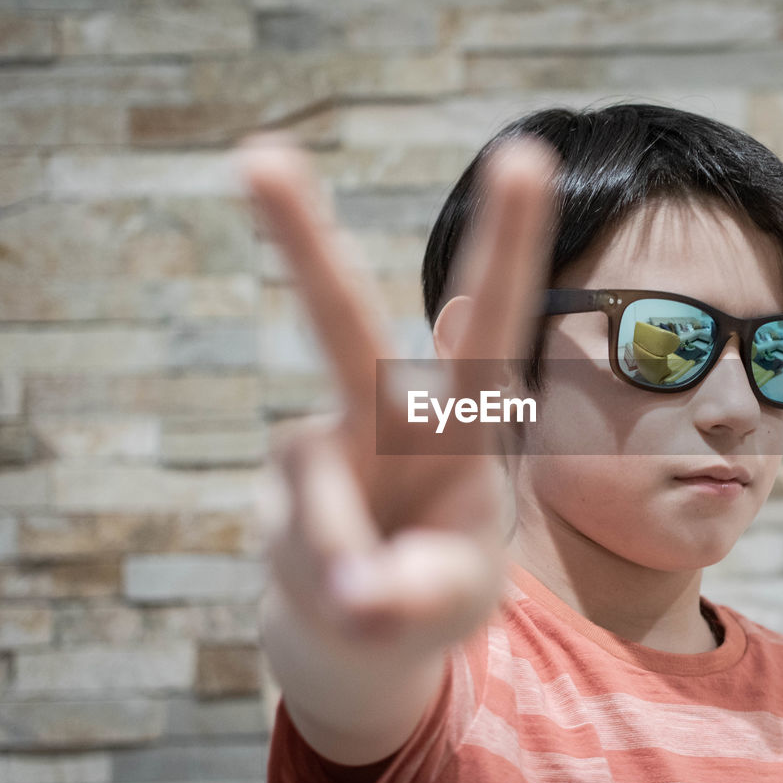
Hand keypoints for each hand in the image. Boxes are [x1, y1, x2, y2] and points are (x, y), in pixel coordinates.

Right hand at [240, 132, 558, 658]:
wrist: (363, 626)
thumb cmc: (432, 585)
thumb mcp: (456, 595)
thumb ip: (423, 589)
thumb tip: (355, 594)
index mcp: (462, 413)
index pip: (493, 319)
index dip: (508, 242)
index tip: (524, 156)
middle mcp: (382, 410)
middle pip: (337, 321)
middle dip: (298, 240)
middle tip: (258, 156)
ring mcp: (320, 446)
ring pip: (319, 501)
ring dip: (347, 563)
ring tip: (374, 605)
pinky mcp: (277, 490)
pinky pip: (299, 546)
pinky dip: (328, 592)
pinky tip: (345, 601)